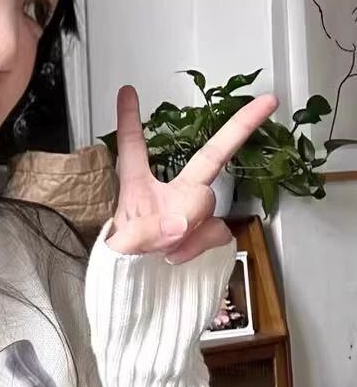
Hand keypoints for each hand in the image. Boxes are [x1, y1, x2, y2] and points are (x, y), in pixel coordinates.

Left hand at [106, 85, 278, 261]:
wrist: (138, 296)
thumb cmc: (122, 267)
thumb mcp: (120, 250)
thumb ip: (145, 234)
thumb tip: (179, 223)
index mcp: (137, 188)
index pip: (134, 146)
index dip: (129, 118)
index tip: (127, 91)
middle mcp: (170, 194)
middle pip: (209, 159)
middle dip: (239, 127)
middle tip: (267, 102)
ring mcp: (192, 213)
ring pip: (210, 205)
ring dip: (191, 229)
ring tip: (164, 251)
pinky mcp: (208, 233)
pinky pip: (219, 232)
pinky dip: (200, 246)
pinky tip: (178, 257)